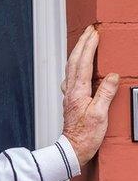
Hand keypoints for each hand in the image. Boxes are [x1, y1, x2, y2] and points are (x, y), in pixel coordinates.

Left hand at [61, 24, 119, 166]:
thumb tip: (111, 76)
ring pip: (71, 68)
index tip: (95, 34)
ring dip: (78, 53)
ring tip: (85, 42)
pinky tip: (78, 67)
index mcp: (78, 92)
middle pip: (74, 62)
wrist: (72, 149)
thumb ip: (105, 94)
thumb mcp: (100, 115)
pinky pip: (72, 77)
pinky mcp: (71, 101)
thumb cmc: (85, 136)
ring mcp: (69, 95)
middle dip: (82, 44)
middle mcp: (71, 91)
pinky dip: (76, 66)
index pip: (83, 63)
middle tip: (89, 30)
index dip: (89, 47)